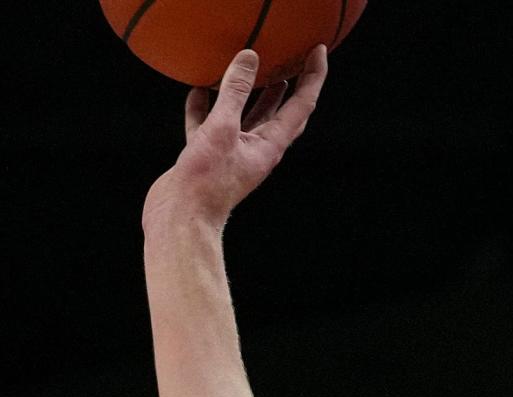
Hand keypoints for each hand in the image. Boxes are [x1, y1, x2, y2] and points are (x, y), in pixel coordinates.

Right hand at [142, 45, 328, 231]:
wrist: (180, 217)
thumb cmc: (205, 181)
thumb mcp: (223, 128)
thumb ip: (236, 92)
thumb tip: (250, 58)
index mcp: (270, 146)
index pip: (301, 105)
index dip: (312, 76)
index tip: (318, 51)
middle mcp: (256, 150)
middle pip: (280, 112)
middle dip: (290, 84)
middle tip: (294, 57)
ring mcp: (233, 154)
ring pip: (246, 117)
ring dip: (251, 94)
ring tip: (253, 68)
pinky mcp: (208, 157)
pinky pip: (210, 125)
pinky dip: (206, 106)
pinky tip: (198, 90)